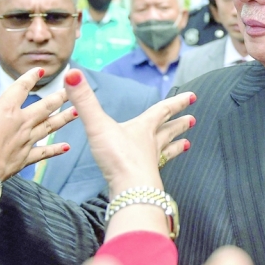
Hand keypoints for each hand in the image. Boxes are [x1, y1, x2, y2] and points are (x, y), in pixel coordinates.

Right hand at [0, 67, 75, 179]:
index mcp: (4, 109)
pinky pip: (43, 153)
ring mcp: (24, 141)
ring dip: (62, 119)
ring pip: (48, 127)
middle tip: (70, 91)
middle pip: (43, 106)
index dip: (31, 77)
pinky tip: (66, 147)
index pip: (20, 87)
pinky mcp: (24, 159)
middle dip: (57, 97)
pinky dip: (54, 150)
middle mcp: (19, 123)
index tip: (42, 69)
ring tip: (75, 112)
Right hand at [63, 69, 193, 195]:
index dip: (177, 102)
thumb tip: (72, 74)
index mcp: (143, 128)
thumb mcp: (98, 125)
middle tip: (193, 120)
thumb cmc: (119, 157)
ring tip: (187, 144)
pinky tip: (158, 168)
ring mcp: (150, 163)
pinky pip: (156, 168)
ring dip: (175, 145)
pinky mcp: (146, 179)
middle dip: (179, 124)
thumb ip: (84, 101)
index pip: (163, 110)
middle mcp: (150, 144)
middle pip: (168, 131)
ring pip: (166, 150)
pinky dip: (160, 165)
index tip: (192, 96)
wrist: (130, 190)